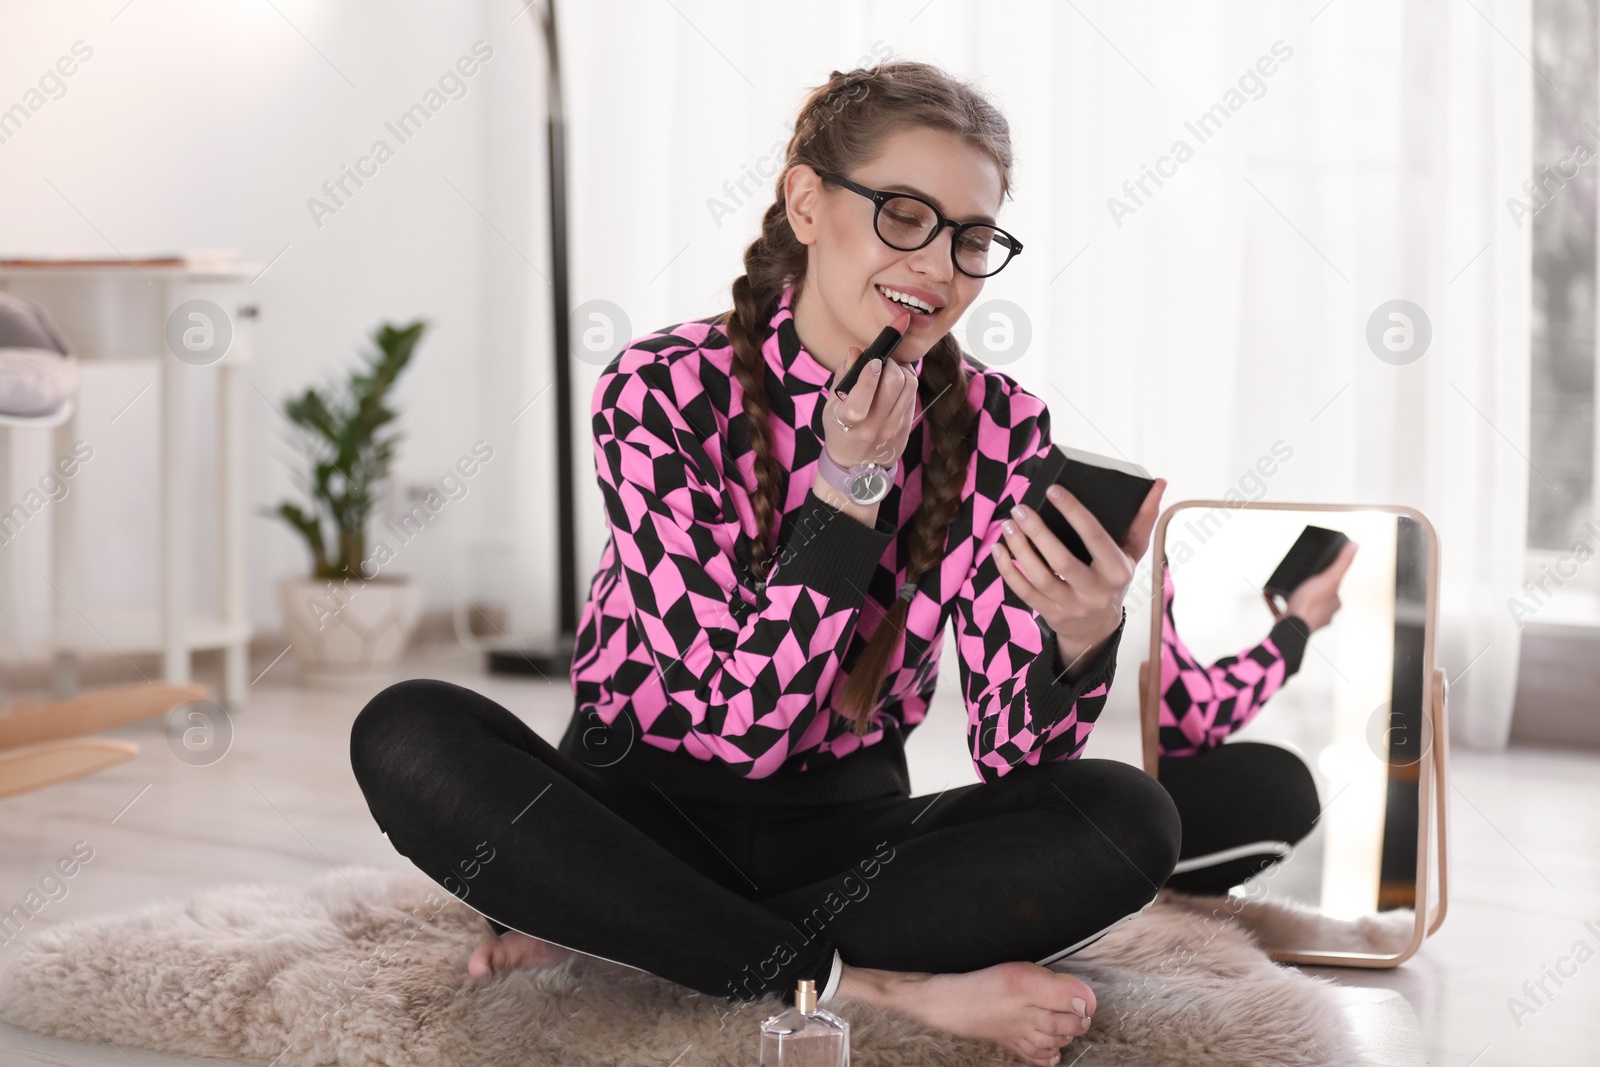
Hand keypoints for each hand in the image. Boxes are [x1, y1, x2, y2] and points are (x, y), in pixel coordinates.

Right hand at [822, 348, 919, 469]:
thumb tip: (855, 352)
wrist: (856, 464)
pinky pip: (913, 395)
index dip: (869, 376)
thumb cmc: (840, 430)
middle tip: (882, 361)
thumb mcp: (832, 406)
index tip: (872, 361)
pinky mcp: (906, 428)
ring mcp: (893, 429)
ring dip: (901, 369)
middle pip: (894, 383)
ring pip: (909, 385)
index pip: (860, 399)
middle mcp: (873, 428)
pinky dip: (907, 381)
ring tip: (891, 368)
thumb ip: (843, 376)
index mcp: (848, 423)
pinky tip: (897, 380)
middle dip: (889, 364)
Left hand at [992, 476, 1167, 666]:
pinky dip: (1007, 570)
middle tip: (1020, 508)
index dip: (1074, 512)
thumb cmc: (1114, 578)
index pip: (1095, 537)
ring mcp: (1071, 605)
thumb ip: (1143, 519)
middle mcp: (1095, 591)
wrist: (1098, 627)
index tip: (1054, 489)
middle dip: (1038, 532)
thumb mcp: (1133, 553)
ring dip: (1019, 549)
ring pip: (1039, 577)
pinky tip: (998, 549)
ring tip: (1008, 524)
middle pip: (1062, 561)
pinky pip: (1024, 592)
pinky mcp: (1050, 614)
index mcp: (1118, 570)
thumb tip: (1159, 483)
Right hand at [1266, 540, 1358, 631]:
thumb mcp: (1329, 578)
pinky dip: (1274, 601)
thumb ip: (1342, 562)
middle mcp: (1321, 615)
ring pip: (1298, 604)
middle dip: (1306, 586)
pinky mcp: (1287, 624)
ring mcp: (1303, 621)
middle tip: (1297, 574)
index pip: (1332, 589)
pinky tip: (1267, 590)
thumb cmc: (1311, 604)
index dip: (1326, 578)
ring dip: (1290, 593)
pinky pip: (1279, 610)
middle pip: (1315, 596)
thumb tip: (1355, 545)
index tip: (1316, 569)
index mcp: (1332, 606)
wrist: (1290, 627)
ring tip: (1282, 581)